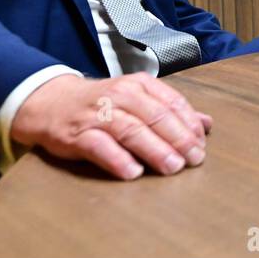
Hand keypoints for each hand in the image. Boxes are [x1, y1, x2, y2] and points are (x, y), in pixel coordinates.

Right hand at [10, 72, 213, 179]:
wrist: (51, 101)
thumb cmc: (103, 103)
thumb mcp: (138, 98)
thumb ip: (170, 110)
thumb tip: (207, 124)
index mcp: (139, 85)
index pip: (171, 102)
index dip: (189, 124)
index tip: (202, 144)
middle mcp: (120, 95)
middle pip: (155, 117)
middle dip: (178, 139)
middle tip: (195, 159)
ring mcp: (98, 114)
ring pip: (131, 130)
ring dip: (155, 149)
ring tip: (173, 167)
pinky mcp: (78, 134)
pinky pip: (100, 146)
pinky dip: (117, 159)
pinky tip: (133, 172)